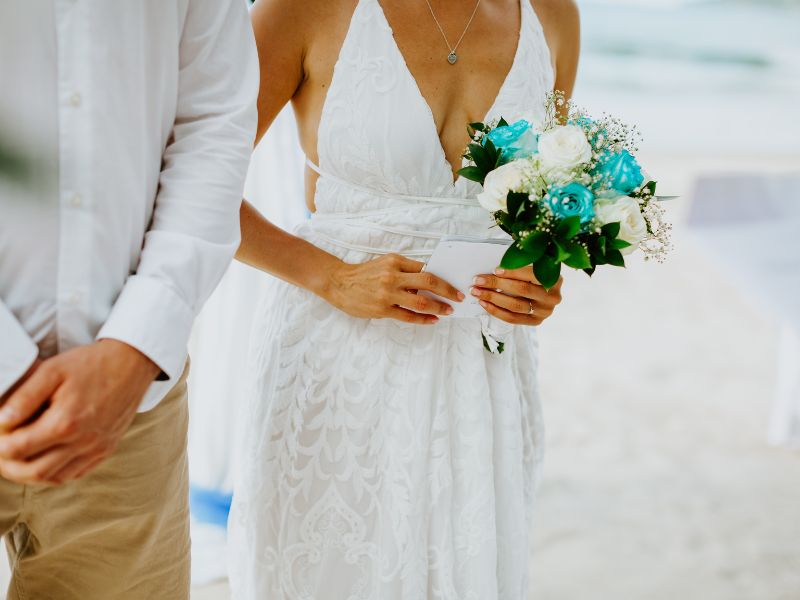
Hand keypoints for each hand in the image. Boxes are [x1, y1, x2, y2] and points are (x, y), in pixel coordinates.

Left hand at [0, 339, 160, 485]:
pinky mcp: (106, 449)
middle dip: (8, 465)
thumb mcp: (52, 370)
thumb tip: (1, 420)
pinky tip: (46, 459)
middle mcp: (83, 441)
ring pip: (53, 478)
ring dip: (30, 473)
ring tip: (19, 458)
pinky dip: (55, 473)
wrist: (132, 363)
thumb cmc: (91, 364)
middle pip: (32, 472)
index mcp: (66, 422)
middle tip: (2, 450)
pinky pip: (75, 474)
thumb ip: (24, 397)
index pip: (17, 449)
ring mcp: (97, 448)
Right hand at [324, 253, 463, 324]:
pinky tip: (433, 320)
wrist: (338, 283)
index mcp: (395, 261)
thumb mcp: (385, 263)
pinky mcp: (382, 309)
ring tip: (448, 311)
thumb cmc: (364, 274)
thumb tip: (430, 280)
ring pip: (421, 302)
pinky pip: (408, 316)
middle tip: (459, 297)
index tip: (454, 282)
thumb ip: (405, 270)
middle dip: (448, 290)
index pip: (425, 268)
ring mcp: (388, 293)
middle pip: (428, 282)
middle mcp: (393, 276)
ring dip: (439, 307)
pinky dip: (424, 319)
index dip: (442, 277)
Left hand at [471, 266, 562, 325]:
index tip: (495, 270)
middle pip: (521, 290)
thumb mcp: (534, 266)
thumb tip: (496, 268)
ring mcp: (544, 312)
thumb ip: (521, 265)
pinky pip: (512, 318)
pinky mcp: (535, 322)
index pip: (531, 275)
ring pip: (515, 305)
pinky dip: (496, 310)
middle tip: (478, 280)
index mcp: (555, 279)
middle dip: (497, 284)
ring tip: (477, 292)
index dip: (512, 272)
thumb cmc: (536, 276)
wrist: (546, 293)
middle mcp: (552, 297)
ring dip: (492, 297)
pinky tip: (484, 303)